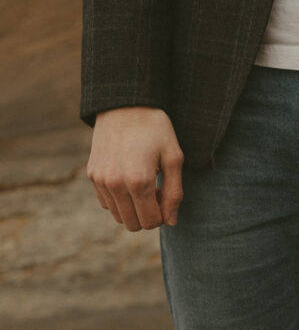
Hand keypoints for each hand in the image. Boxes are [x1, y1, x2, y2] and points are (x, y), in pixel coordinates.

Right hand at [87, 107, 184, 230]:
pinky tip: (129, 180)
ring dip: (133, 208)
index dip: (163, 216)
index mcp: (139, 181)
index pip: (151, 221)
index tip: (167, 197)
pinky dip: (120, 200)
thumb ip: (174, 192)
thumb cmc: (155, 130)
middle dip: (149, 214)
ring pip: (118, 216)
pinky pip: (106, 203)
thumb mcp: (174, 157)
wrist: (125, 106)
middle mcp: (115, 184)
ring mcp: (100, 181)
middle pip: (133, 224)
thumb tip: (171, 222)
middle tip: (158, 191)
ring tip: (145, 184)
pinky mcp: (92, 176)